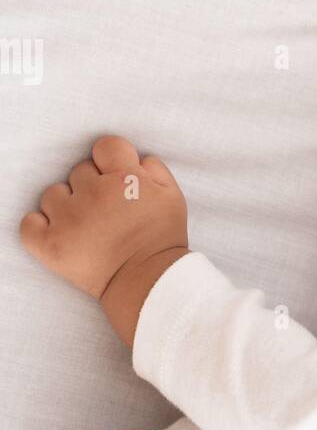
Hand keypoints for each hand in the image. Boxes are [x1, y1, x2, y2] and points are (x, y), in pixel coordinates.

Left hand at [20, 135, 188, 300]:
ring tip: (85, 226)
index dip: (111, 161)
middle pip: (79, 171)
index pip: (106, 146)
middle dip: (92, 186)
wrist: (148, 284)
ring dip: (66, 205)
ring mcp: (69, 219)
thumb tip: (134, 160)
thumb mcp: (173, 196)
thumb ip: (153, 169)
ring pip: (53, 193)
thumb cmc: (161, 240)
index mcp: (126, 178)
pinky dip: (40, 227)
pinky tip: (59, 233)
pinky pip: (29, 223)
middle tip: (107, 211)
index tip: (116, 179)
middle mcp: (95, 194)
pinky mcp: (50, 244)